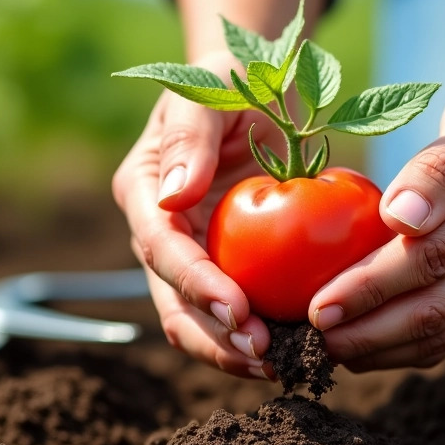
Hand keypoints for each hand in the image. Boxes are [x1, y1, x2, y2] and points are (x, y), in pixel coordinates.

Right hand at [113, 51, 278, 378]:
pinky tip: (300, 349)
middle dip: (214, 337)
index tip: (237, 310)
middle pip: (173, 302)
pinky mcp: (226, 267)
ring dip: (234, 351)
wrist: (259, 87)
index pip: (162, 249)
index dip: (195, 284)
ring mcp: (191, 255)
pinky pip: (237, 313)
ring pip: (199, 322)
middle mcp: (159, 232)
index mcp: (144, 191)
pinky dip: (261, 336)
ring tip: (283, 366)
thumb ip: (192, 135)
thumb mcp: (211, 88)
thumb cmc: (233, 79)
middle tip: (265, 355)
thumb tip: (175, 198)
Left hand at [308, 58, 444, 370]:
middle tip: (307, 345)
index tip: (317, 309)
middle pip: (435, 311)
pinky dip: (409, 346)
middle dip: (366, 334)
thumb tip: (399, 218)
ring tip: (325, 353)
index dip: (369, 289)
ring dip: (383, 351)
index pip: (430, 261)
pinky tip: (365, 347)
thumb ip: (440, 167)